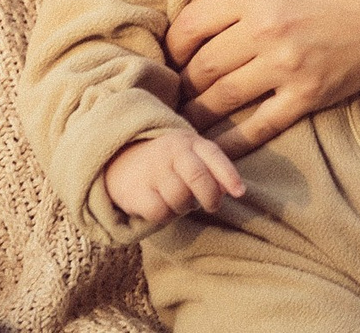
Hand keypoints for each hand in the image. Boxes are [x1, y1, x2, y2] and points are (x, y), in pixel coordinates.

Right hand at [102, 130, 245, 224]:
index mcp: (189, 142)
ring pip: (180, 198)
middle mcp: (171, 152)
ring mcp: (152, 170)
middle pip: (198, 178)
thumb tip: (234, 190)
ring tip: (180, 201)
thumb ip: (213, 170)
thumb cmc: (168, 162)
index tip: (239, 193)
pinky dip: (167, 216)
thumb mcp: (191, 156)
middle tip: (212, 206)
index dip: (229, 175)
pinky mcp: (136, 191)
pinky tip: (163, 208)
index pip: (213, 155)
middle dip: (210, 197)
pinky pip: (161, 212)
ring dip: (186, 207)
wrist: (121, 159)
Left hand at [165, 0, 359, 151]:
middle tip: (172, 91)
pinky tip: (213, 151)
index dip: (174, 43)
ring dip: (196, 114)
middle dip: (180, 82)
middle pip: (202, 66)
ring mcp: (287, 66)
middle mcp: (266, 29)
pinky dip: (231, 142)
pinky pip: (260, 125)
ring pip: (223, 98)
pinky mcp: (309, 95)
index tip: (173, 53)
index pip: (192, 24)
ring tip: (182, 121)